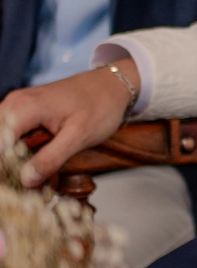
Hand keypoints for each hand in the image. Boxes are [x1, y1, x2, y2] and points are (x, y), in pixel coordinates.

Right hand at [0, 64, 136, 187]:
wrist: (113, 83)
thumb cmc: (101, 105)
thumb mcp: (80, 136)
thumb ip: (51, 158)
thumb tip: (26, 180)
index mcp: (23, 108)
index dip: (4, 166)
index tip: (14, 184)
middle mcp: (13, 103)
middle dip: (5, 162)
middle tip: (23, 181)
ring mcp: (16, 104)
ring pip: (0, 135)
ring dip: (7, 155)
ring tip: (23, 173)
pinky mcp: (22, 109)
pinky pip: (7, 130)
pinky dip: (12, 146)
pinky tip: (25, 160)